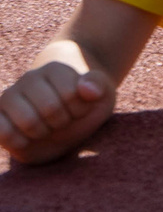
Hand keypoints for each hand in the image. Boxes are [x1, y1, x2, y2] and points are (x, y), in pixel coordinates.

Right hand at [0, 59, 114, 164]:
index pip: (71, 93)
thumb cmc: (85, 103)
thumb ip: (98, 85)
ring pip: (27, 121)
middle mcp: (29, 79)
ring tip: (47, 126)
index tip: (80, 106)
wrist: (64, 116)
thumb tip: (87, 90)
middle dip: (63, 120)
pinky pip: (1, 132)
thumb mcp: (102, 92)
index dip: (80, 107)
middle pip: (51, 108)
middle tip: (63, 118)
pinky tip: (27, 139)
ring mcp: (9, 98)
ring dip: (44, 132)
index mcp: (55, 69)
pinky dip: (18, 141)